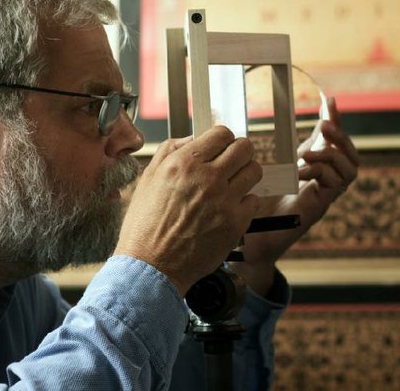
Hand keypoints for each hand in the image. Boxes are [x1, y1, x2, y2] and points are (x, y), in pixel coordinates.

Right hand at [114, 126, 262, 294]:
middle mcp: (207, 178)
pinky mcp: (235, 223)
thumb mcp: (147, 179)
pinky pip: (253, 201)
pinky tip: (228, 209)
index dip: (222, 139)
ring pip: (255, 171)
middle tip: (232, 162)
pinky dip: (244, 203)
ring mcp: (224, 201)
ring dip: (245, 175)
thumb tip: (193, 138)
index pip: (222, 133)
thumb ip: (170, 151)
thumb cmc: (144, 226)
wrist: (151, 266)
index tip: (220, 147)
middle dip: (239, 152)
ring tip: (233, 184)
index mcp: (183, 163)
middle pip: (245, 148)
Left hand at [231, 98, 359, 295]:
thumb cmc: (253, 211)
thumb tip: (250, 133)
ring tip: (307, 153)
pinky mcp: (319, 208)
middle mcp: (322, 184)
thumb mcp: (259, 176)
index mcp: (310, 172)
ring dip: (332, 155)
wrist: (251, 245)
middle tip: (324, 124)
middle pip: (350, 155)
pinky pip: (336, 186)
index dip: (335, 122)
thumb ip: (263, 158)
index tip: (330, 101)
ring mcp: (323, 197)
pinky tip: (302, 170)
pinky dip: (323, 172)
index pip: (331, 143)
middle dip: (341, 137)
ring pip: (349, 169)